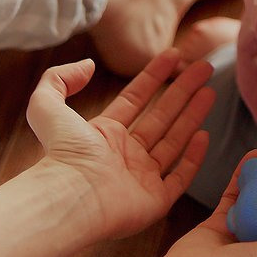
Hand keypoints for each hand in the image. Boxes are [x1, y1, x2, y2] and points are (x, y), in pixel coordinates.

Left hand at [26, 50, 214, 240]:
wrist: (71, 198)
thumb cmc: (60, 156)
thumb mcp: (46, 106)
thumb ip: (58, 79)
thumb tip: (88, 65)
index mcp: (104, 135)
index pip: (136, 99)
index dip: (154, 76)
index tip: (174, 55)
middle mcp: (126, 155)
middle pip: (161, 116)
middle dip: (183, 90)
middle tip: (204, 68)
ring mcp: (142, 178)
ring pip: (175, 141)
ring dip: (193, 116)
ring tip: (211, 91)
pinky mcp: (155, 200)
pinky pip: (180, 176)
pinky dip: (194, 158)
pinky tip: (204, 135)